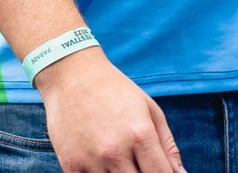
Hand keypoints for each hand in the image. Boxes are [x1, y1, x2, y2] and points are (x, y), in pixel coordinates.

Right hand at [38, 50, 182, 171]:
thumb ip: (167, 146)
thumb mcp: (149, 109)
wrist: (69, 74)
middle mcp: (115, 150)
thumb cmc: (114, 90)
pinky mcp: (71, 163)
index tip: (158, 170)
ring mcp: (90, 159)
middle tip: (137, 161)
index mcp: (140, 135)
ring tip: (118, 160)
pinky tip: (100, 164)